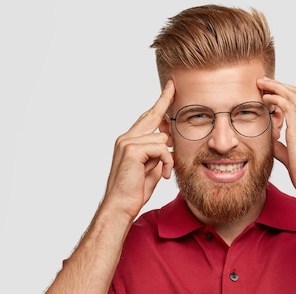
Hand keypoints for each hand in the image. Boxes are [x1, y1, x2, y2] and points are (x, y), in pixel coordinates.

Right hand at [101, 80, 175, 219]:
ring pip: (161, 138)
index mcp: (129, 142)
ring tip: (163, 173)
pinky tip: (162, 175)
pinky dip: (166, 163)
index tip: (170, 88)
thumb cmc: (134, 191)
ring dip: (168, 158)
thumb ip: (158, 153)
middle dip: (165, 101)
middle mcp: (126, 138)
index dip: (160, 103)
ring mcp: (127, 142)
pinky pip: (161, 148)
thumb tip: (169, 142)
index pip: (146, 118)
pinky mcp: (132, 149)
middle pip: (151, 115)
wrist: (120, 206)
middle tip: (175, 85)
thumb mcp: (152, 168)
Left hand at [257, 77, 295, 201]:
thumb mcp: (291, 158)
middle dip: (282, 85)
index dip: (289, 94)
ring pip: (295, 96)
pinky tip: (266, 98)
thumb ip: (281, 147)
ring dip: (277, 87)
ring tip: (262, 83)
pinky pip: (289, 106)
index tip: (274, 91)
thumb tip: (271, 141)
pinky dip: (277, 98)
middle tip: (265, 81)